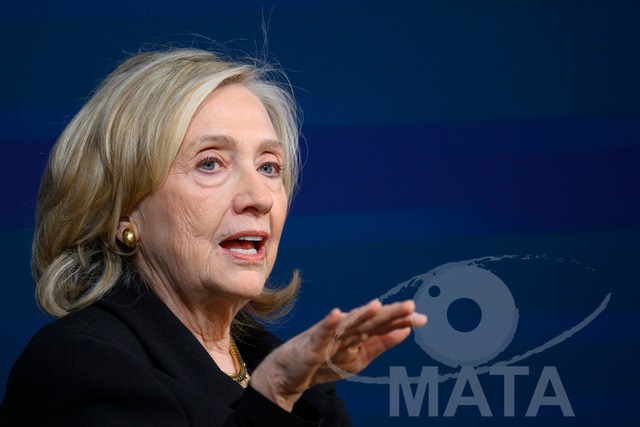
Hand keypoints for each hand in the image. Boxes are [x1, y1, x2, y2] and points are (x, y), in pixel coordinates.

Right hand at [250, 299, 426, 410]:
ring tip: (378, 305)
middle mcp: (345, 331)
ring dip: (362, 314)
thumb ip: (380, 344)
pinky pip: (320, 334)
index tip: (422, 318)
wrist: (286, 374)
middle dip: (389, 314)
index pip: (382, 325)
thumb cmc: (322, 361)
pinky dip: (328, 324)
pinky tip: (336, 314)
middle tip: (410, 306)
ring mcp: (327, 337)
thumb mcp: (358, 358)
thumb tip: (406, 331)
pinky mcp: (311, 346)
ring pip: (348, 325)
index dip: (401, 321)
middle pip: (370, 321)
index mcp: (357, 334)